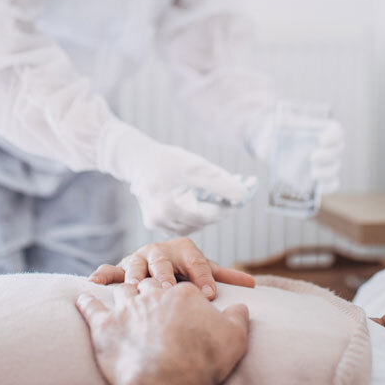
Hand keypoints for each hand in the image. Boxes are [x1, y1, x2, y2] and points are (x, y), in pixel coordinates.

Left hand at [76, 280, 249, 384]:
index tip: (180, 304)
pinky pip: (91, 307)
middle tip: (149, 294)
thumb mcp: (235, 337)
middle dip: (149, 287)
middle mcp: (153, 294)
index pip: (180, 286)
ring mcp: (126, 309)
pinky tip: (85, 295)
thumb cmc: (204, 360)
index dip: (180, 295)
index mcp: (183, 293)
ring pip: (121, 290)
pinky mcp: (104, 327)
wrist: (169, 382)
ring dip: (120, 290)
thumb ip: (238, 317)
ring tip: (117, 291)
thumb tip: (241, 306)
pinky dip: (87, 301)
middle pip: (149, 284)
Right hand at [89, 237, 254, 299]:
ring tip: (136, 286)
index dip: (203, 278)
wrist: (158, 261)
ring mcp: (139, 258)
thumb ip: (225, 276)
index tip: (209, 295)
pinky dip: (103, 275)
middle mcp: (160, 251)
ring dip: (135, 274)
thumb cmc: (184, 270)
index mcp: (183, 249)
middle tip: (169, 288)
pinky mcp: (121, 268)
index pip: (196, 263)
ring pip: (135, 264)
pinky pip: (110, 270)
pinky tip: (94, 282)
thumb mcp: (204, 270)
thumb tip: (254, 284)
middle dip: (165, 275)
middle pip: (163, 262)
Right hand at [98, 120, 252, 234]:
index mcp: (167, 208)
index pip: (209, 215)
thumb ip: (219, 181)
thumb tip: (244, 195)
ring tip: (229, 189)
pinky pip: (187, 221)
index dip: (230, 204)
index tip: (248, 190)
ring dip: (214, 207)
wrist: (137, 159)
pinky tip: (210, 196)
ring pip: (197, 222)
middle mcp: (161, 222)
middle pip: (204, 220)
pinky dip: (200, 210)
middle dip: (225, 204)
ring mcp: (158, 225)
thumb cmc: (165, 160)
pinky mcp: (159, 224)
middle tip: (245, 186)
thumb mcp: (194, 166)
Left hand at [249, 110, 344, 196]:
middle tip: (313, 158)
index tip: (322, 140)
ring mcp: (323, 162)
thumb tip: (273, 136)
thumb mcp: (275, 125)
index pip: (336, 131)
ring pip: (335, 168)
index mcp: (321, 129)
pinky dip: (328, 187)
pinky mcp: (318, 177)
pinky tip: (319, 188)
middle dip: (328, 155)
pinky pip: (331, 184)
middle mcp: (326, 146)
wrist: (269, 143)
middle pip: (338, 150)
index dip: (333, 136)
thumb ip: (276, 127)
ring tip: (313, 175)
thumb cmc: (276, 130)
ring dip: (327, 172)